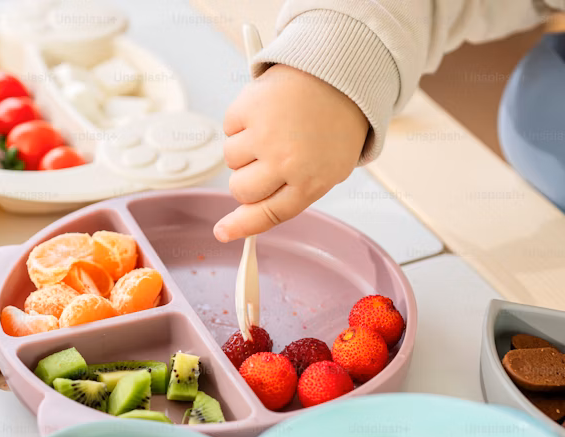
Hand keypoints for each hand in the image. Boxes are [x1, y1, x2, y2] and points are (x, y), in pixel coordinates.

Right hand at [214, 64, 368, 241]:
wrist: (340, 75)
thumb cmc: (335, 124)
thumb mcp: (327, 169)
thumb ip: (291, 194)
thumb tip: (248, 214)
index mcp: (310, 182)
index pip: (267, 214)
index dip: (242, 226)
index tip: (223, 232)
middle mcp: (286, 163)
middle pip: (242, 190)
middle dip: (246, 180)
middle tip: (265, 160)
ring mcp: (265, 135)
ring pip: (230, 159)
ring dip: (244, 148)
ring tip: (273, 130)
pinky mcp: (249, 108)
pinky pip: (228, 128)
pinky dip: (241, 122)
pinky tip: (267, 113)